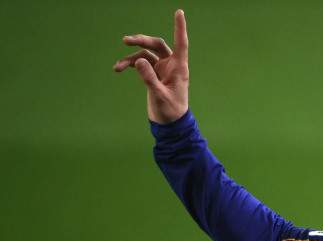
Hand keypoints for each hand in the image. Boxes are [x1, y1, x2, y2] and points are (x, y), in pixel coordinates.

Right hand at [114, 9, 188, 123]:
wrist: (169, 124)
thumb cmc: (170, 111)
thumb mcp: (159, 96)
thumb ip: (149, 79)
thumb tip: (139, 60)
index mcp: (179, 68)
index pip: (181, 44)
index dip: (179, 28)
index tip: (179, 12)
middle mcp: (171, 65)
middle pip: (157, 45)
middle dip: (141, 41)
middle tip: (126, 40)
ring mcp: (162, 69)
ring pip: (146, 54)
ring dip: (131, 56)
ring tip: (118, 66)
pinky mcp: (153, 74)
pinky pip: (140, 63)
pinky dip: (129, 64)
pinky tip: (119, 68)